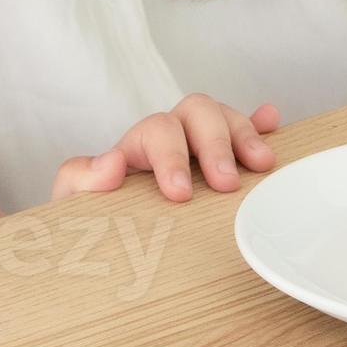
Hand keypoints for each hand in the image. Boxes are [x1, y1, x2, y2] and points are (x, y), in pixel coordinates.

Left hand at [51, 95, 281, 203]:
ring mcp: (199, 144)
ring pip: (223, 116)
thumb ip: (81, 180)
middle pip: (197, 111)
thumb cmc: (91, 218)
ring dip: (245, 134)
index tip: (180, 193)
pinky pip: (244, 128)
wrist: (98, 235)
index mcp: (137, 145)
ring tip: (262, 163)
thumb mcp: (73, 202)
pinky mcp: (223, 157)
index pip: (157, 130)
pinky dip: (259, 124)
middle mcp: (172, 136)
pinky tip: (273, 122)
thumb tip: (112, 163)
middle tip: (226, 183)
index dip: (171, 156)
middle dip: (215, 142)